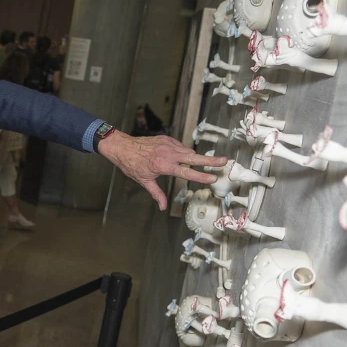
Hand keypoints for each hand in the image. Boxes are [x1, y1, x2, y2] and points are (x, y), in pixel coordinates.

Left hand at [97, 132, 225, 209]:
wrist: (122, 146)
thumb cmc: (131, 164)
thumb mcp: (144, 181)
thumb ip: (156, 193)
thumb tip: (163, 207)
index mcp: (164, 165)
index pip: (186, 172)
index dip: (200, 176)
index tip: (213, 178)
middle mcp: (168, 153)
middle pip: (194, 157)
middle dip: (210, 160)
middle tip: (224, 161)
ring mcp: (168, 144)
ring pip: (188, 151)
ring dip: (194, 158)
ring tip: (201, 162)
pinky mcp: (166, 138)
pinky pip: (180, 146)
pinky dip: (183, 152)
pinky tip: (179, 157)